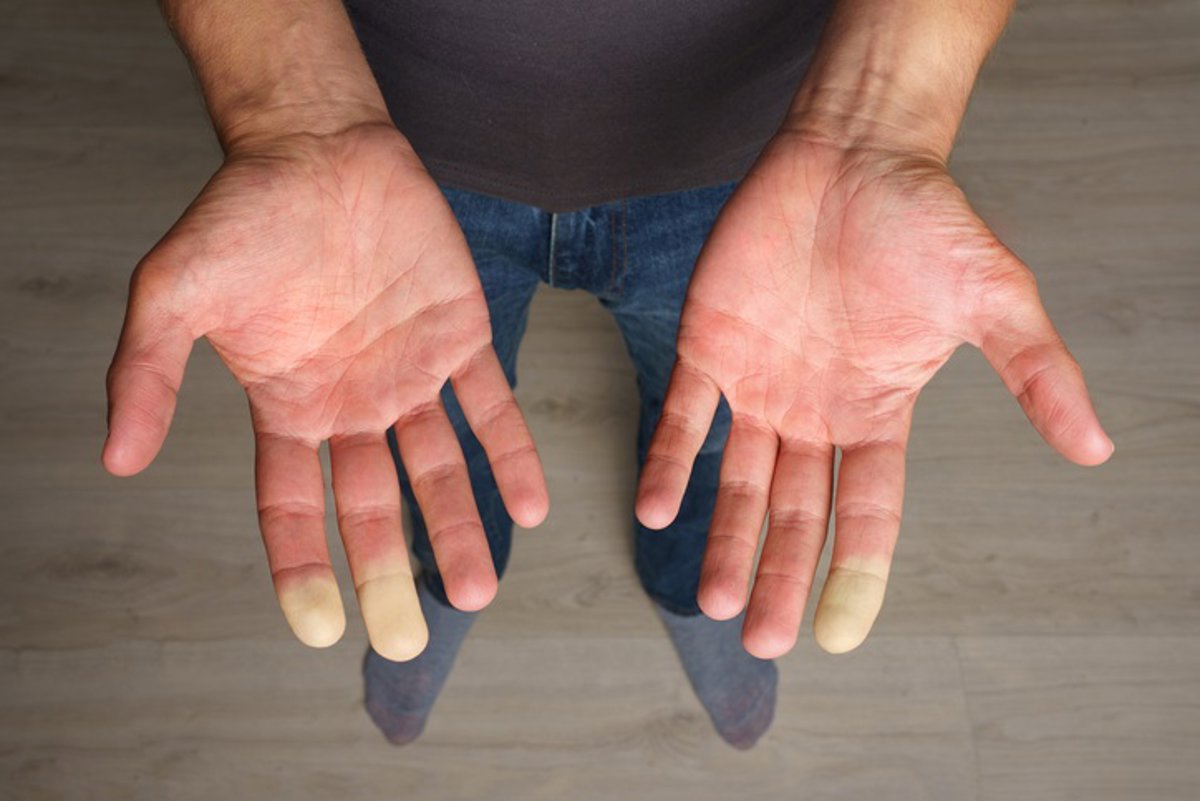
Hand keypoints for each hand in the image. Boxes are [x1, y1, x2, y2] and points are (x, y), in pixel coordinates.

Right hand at [102, 123, 548, 659]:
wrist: (318, 149)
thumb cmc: (242, 215)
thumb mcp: (175, 292)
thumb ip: (149, 373)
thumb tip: (114, 459)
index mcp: (286, 408)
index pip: (292, 508)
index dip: (303, 569)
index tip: (319, 630)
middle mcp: (351, 406)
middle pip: (372, 507)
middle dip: (389, 571)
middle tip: (409, 639)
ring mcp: (409, 376)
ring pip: (437, 469)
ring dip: (457, 529)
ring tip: (477, 591)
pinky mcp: (460, 339)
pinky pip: (492, 407)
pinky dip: (510, 456)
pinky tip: (529, 506)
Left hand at [635, 134, 1111, 657]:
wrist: (852, 154)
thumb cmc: (924, 221)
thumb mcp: (993, 298)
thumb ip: (1035, 372)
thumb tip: (1096, 448)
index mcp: (878, 413)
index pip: (870, 513)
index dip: (856, 574)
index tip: (835, 636)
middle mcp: (815, 412)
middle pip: (798, 512)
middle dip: (780, 575)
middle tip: (761, 640)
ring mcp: (760, 384)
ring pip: (737, 480)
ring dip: (724, 538)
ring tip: (710, 601)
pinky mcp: (710, 347)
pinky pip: (683, 417)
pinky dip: (668, 462)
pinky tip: (653, 510)